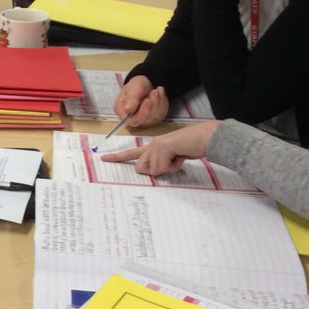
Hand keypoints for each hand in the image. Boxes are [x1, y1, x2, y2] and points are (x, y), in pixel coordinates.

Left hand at [101, 121, 221, 174]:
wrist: (204, 138)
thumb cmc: (191, 148)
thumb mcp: (172, 160)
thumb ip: (159, 165)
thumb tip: (148, 171)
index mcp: (153, 146)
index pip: (132, 153)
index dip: (118, 157)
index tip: (103, 158)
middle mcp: (152, 145)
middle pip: (142, 168)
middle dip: (156, 170)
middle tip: (172, 160)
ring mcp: (156, 145)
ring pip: (154, 170)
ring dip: (169, 168)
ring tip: (179, 157)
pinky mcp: (162, 147)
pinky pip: (162, 168)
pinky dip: (174, 166)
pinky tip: (181, 155)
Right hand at [113, 75, 168, 127]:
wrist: (145, 84)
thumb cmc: (135, 86)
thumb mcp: (132, 88)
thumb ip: (131, 99)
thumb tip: (127, 110)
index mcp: (122, 112)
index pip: (132, 120)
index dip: (141, 113)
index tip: (148, 100)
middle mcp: (133, 119)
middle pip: (144, 120)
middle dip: (152, 106)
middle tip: (154, 92)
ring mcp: (145, 120)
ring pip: (155, 117)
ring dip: (158, 103)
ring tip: (156, 90)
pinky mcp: (155, 118)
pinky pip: (162, 114)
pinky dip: (163, 102)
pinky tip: (160, 93)